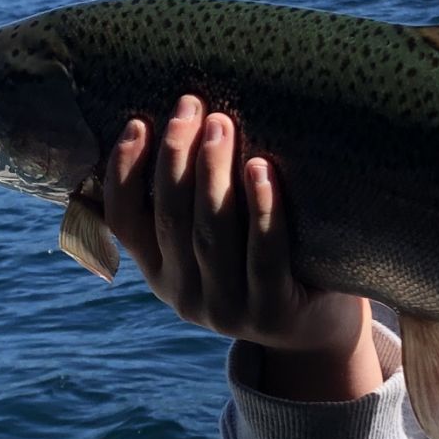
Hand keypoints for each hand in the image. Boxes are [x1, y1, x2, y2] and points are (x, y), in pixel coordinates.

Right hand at [104, 97, 379, 399]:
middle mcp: (186, 297)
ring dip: (213, 175)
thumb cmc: (262, 266)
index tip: (137, 122)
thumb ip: (189, 207)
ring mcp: (228, 311)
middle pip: (172, 219)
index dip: (124, 173)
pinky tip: (261, 169)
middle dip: (176, 157)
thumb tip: (173, 122)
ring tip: (221, 124)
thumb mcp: (216, 244)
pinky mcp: (273, 313)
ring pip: (212, 236)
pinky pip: (264, 256)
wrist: (314, 333)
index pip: (125, 223)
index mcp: (161, 274)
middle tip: (191, 105)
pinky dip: (262, 210)